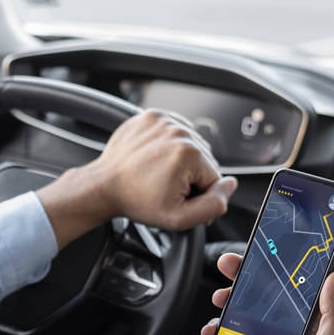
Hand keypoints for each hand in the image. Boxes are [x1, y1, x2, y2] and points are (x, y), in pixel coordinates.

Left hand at [37, 109, 237, 248]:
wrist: (103, 186)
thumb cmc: (135, 201)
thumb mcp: (179, 218)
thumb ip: (213, 206)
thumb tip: (230, 186)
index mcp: (190, 153)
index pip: (214, 178)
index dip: (199, 194)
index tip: (179, 199)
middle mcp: (179, 131)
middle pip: (203, 159)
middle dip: (190, 176)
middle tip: (165, 188)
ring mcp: (164, 120)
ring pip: (190, 145)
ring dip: (180, 160)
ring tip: (158, 173)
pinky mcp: (152, 116)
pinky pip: (174, 131)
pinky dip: (169, 145)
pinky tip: (155, 159)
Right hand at [200, 253, 333, 334]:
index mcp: (315, 333)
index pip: (302, 290)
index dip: (287, 269)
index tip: (272, 252)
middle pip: (269, 296)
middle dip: (250, 277)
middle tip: (233, 264)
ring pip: (247, 311)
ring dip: (231, 299)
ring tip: (220, 297)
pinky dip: (218, 328)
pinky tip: (213, 328)